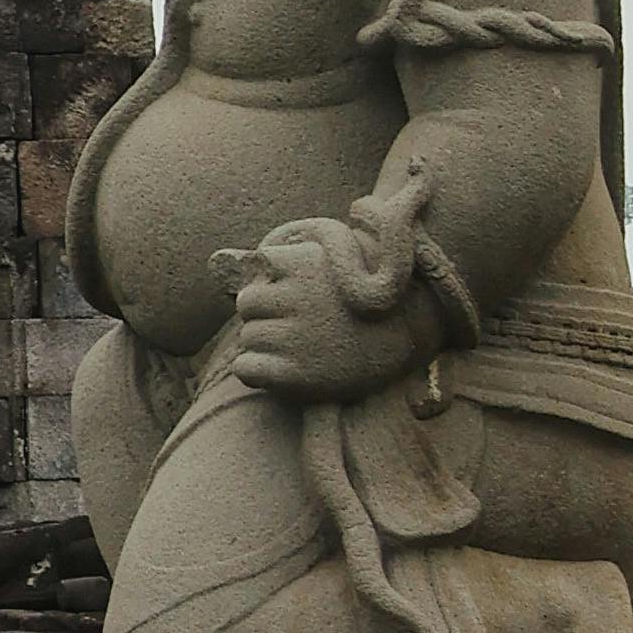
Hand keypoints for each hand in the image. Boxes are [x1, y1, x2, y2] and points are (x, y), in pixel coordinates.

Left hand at [219, 204, 424, 403]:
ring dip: (264, 343)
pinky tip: (283, 371)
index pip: (258, 266)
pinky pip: (245, 368)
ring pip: (247, 335)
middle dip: (265, 314)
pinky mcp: (292, 374)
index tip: (300, 294)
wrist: (414, 342)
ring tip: (299, 350)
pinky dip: (256, 371)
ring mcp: (295, 336)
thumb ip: (289, 258)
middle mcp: (298, 297)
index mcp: (307, 263)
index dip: (273, 281)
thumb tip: (218, 258)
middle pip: (247, 303)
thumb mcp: (338, 259)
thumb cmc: (372, 298)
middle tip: (298, 327)